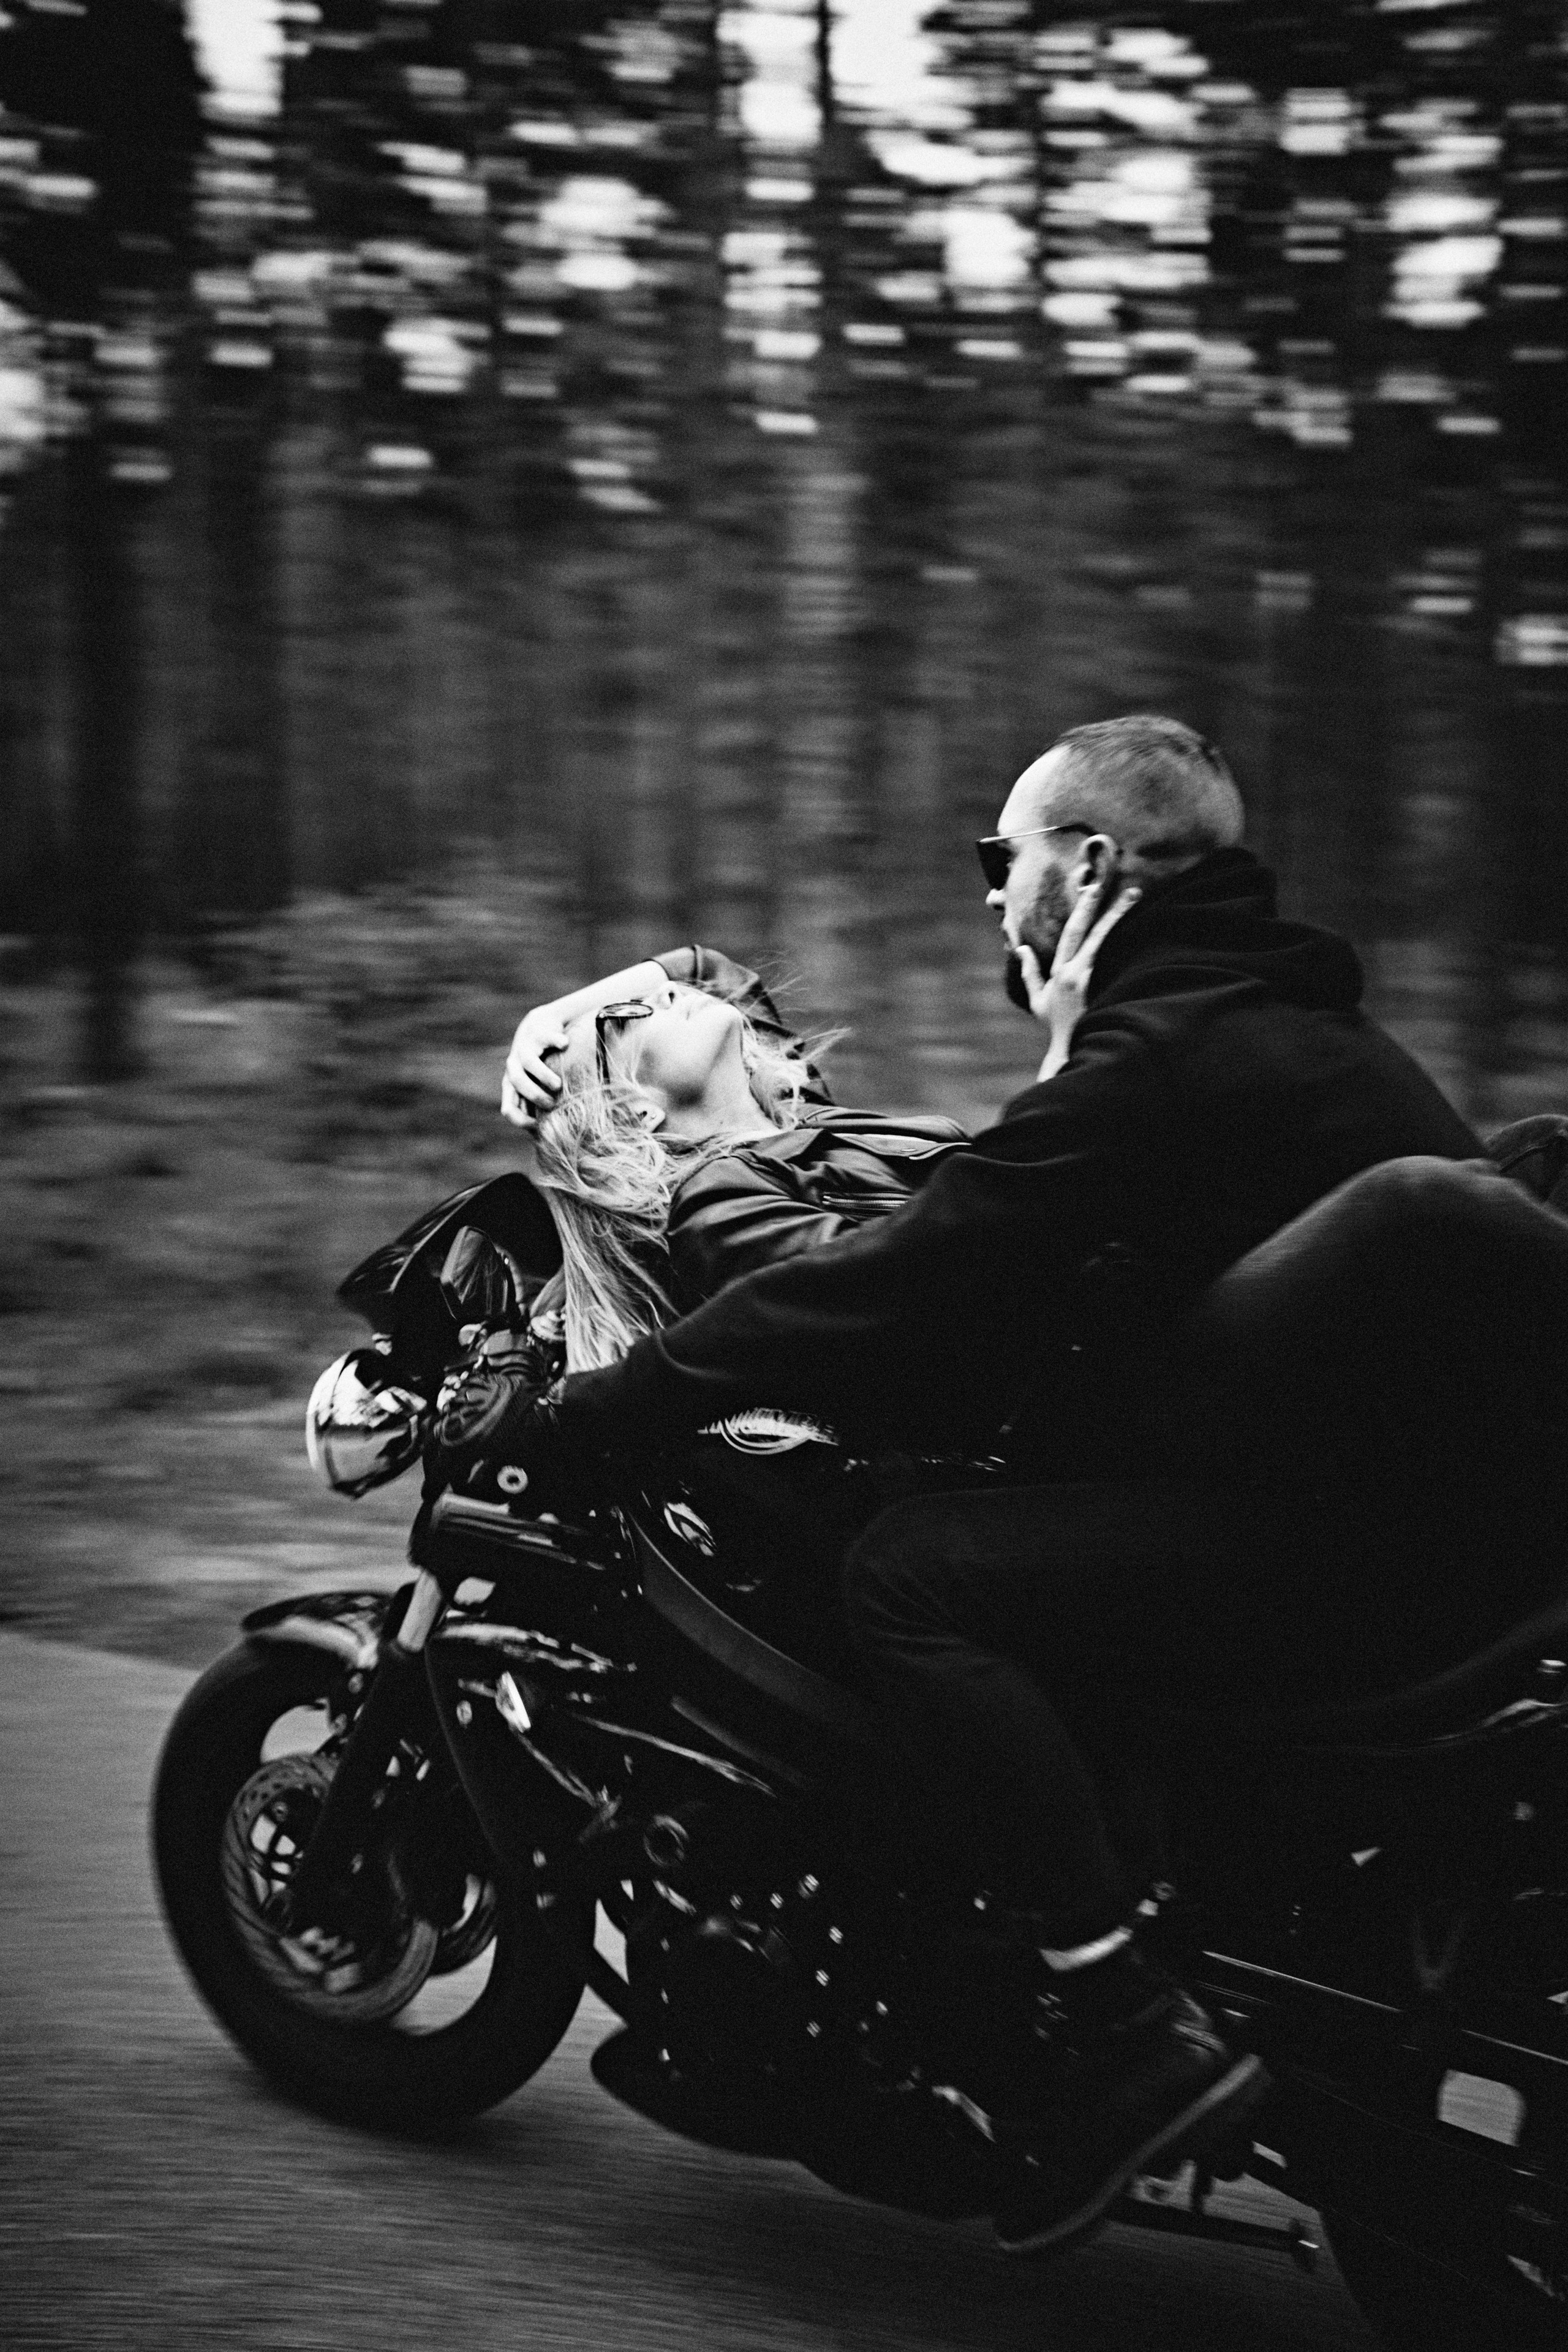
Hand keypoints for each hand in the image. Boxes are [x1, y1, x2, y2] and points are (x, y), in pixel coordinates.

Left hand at [501, 1009, 569, 1126]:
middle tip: (552, 1103)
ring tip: (558, 1085)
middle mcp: (515, 1067)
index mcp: (512, 1085)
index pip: (508, 1107)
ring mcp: (526, 1049)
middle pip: (517, 1083)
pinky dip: (556, 1042)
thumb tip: (546, 1139)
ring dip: (543, 1076)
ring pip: (529, 1062)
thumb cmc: (541, 1066)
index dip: (521, 1120)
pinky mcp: (540, 1033)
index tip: (540, 1125)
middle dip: (535, 1096)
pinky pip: (547, 1037)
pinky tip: (565, 1045)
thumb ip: (538, 1108)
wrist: (540, 1027)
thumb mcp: (536, 1088)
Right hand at [1020, 878, 1141, 1081]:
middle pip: (1087, 930)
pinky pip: (1114, 961)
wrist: (1068, 1050)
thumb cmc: (1055, 1026)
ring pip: (1103, 941)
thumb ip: (1030, 973)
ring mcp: (1087, 980)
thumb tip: (1021, 949)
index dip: (1082, 908)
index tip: (1092, 888)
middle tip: (1115, 882)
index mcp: (1059, 971)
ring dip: (1118, 917)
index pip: (1071, 932)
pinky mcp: (1098, 990)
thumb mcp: (1037, 1000)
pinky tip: (1141, 929)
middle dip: (1099, 904)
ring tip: (1135, 896)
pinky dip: (1126, 944)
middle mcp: (1073, 971)